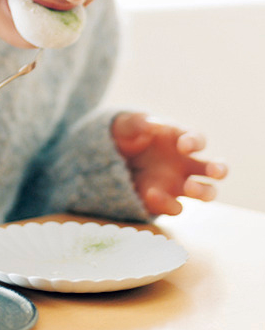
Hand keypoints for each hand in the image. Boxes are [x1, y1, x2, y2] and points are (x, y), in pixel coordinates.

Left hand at [112, 112, 227, 215]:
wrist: (109, 156)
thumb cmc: (125, 135)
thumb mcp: (126, 125)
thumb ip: (138, 123)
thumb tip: (154, 125)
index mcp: (179, 139)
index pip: (198, 140)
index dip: (194, 142)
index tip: (182, 146)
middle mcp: (185, 163)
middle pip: (215, 168)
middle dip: (219, 169)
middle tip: (213, 171)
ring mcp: (178, 183)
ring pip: (206, 192)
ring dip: (203, 192)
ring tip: (189, 187)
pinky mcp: (165, 200)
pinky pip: (175, 207)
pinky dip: (167, 204)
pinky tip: (150, 194)